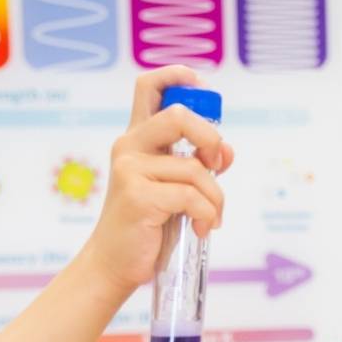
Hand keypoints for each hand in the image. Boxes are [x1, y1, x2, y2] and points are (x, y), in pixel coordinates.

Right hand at [73, 66, 236, 291]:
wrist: (115, 264)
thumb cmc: (147, 225)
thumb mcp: (175, 187)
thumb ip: (197, 164)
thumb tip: (226, 151)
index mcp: (138, 139)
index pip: (149, 86)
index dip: (179, 77)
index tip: (202, 88)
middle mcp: (129, 146)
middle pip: (179, 115)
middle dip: (211, 139)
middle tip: (217, 167)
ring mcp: (130, 170)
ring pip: (195, 168)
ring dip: (215, 198)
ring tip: (208, 217)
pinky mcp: (138, 196)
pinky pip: (192, 197)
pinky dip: (207, 215)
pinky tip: (200, 228)